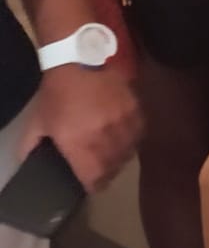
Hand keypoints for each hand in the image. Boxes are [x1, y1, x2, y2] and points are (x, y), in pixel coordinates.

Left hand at [22, 65, 141, 191]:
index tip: (91, 186)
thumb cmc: (56, 94)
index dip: (94, 185)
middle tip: (101, 174)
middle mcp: (104, 136)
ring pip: (128, 153)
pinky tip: (125, 140)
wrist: (80, 62)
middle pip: (113, 167)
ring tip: (113, 158)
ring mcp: (122, 122)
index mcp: (78, 142)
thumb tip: (30, 163)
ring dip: (121, 159)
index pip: (94, 176)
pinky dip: (132, 141)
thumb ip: (32, 147)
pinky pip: (139, 134)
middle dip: (107, 174)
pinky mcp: (135, 109)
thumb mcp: (37, 122)